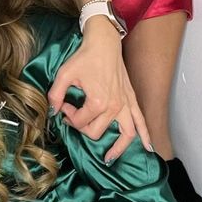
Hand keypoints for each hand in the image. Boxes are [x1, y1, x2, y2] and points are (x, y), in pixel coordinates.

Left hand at [48, 17, 150, 161]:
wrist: (104, 44)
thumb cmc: (84, 57)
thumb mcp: (64, 74)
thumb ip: (56, 95)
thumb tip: (53, 111)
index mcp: (98, 102)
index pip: (80, 122)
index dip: (68, 116)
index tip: (65, 104)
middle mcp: (114, 107)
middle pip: (96, 131)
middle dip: (81, 126)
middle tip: (73, 113)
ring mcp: (126, 105)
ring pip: (126, 134)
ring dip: (118, 148)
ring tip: (109, 158)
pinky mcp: (132, 100)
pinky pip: (141, 121)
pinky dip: (146, 135)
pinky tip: (148, 147)